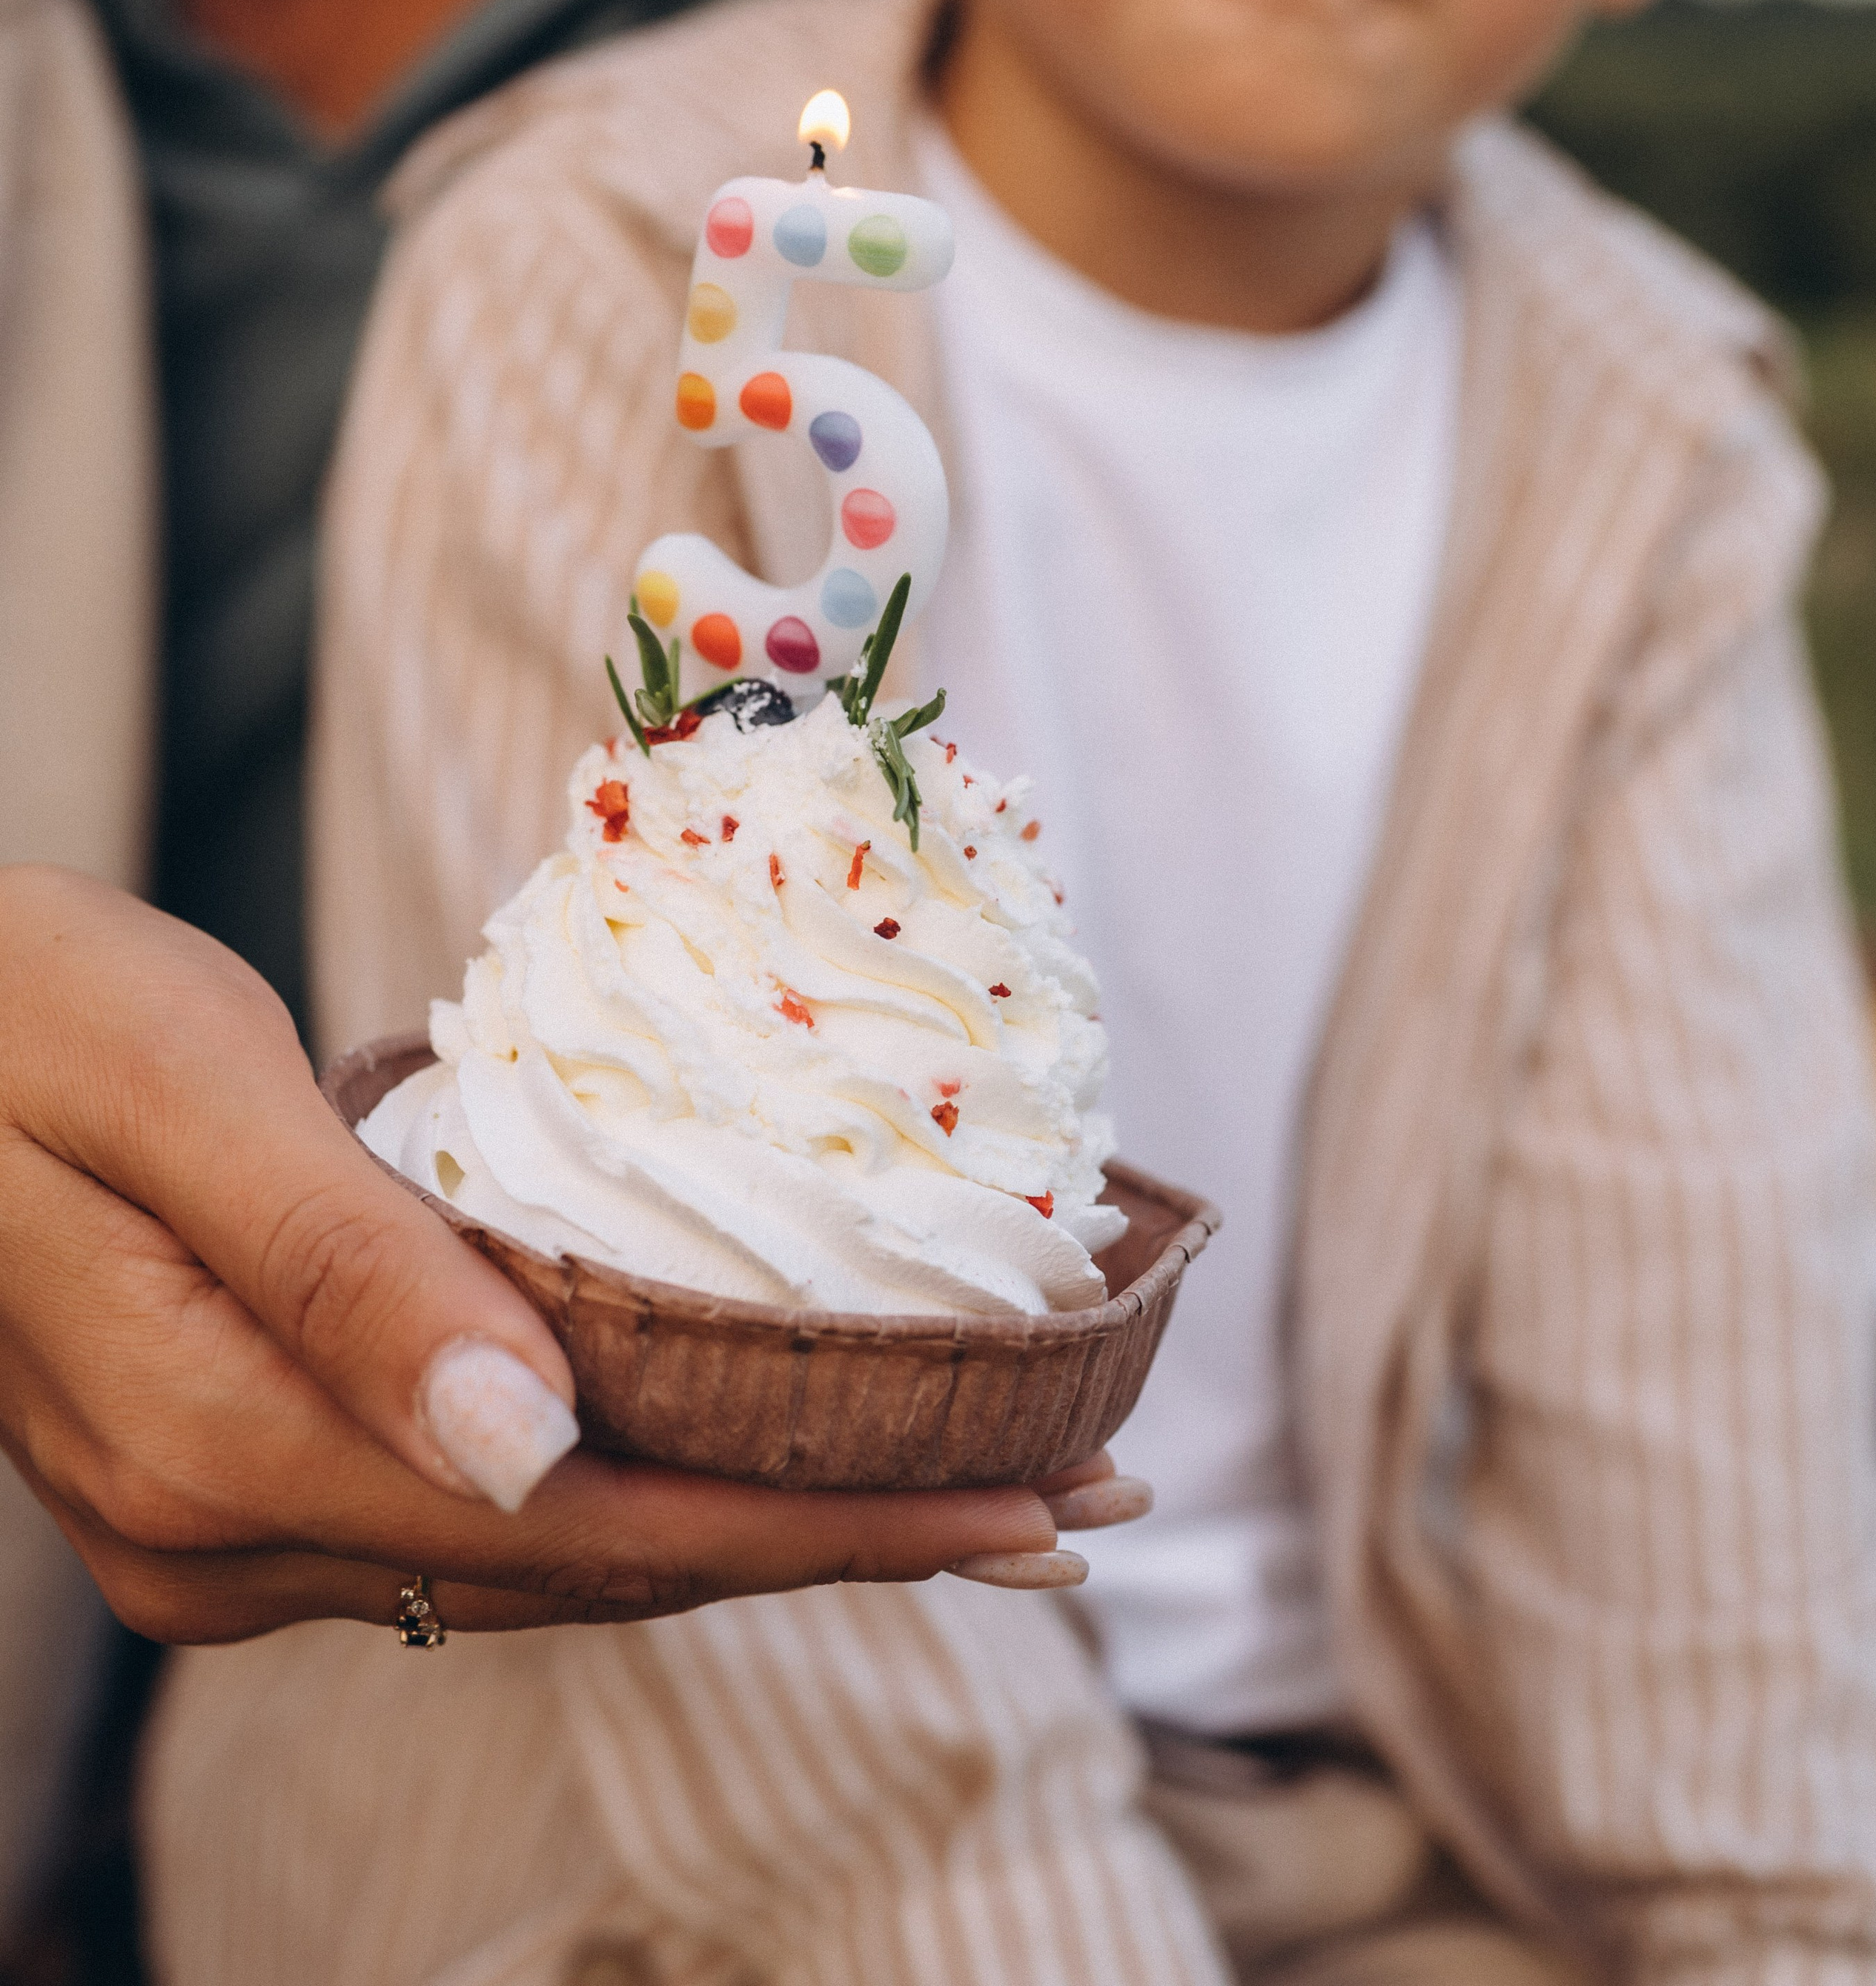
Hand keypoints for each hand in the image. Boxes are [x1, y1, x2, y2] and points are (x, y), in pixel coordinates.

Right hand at [0, 869, 1126, 1642]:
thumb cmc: (6, 1007)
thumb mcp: (165, 1080)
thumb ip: (338, 1264)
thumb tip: (534, 1450)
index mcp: (224, 1445)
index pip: (597, 1526)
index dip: (830, 1522)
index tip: (1030, 1499)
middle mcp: (224, 1533)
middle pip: (601, 1565)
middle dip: (846, 1535)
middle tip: (1070, 1499)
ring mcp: (219, 1525)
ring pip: (552, 1557)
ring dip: (762, 1521)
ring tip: (959, 1482)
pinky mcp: (229, 1476)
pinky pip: (484, 1515)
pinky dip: (643, 1486)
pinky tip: (745, 1446)